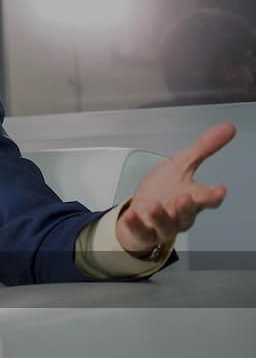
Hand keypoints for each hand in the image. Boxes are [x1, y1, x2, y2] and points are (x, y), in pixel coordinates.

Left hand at [117, 123, 233, 256]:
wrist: (141, 212)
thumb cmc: (164, 190)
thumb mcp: (181, 164)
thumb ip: (203, 148)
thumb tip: (228, 127)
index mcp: (192, 198)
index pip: (207, 198)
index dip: (213, 195)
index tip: (220, 189)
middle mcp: (180, 215)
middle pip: (187, 214)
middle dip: (186, 207)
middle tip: (184, 197)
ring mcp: (162, 226)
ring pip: (166, 226)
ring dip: (160, 216)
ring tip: (153, 206)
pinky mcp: (144, 233)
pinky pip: (141, 232)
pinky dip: (136, 225)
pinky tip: (131, 216)